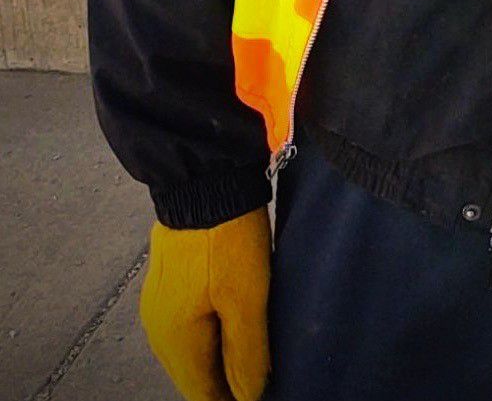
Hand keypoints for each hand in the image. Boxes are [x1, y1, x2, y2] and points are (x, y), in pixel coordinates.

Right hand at [139, 208, 270, 400]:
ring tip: (254, 356)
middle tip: (261, 378)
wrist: (205, 183)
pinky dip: (213, 332)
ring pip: (193, 348)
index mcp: (175, 341)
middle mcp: (159, 330)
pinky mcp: (170, 284)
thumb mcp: (246, 298)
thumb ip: (246, 352)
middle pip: (195, 373)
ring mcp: (161, 305)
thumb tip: (248, 396)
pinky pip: (191, 323)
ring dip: (219, 356)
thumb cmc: (226, 240)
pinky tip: (236, 325)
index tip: (259, 395)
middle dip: (225, 381)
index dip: (230, 400)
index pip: (202, 393)